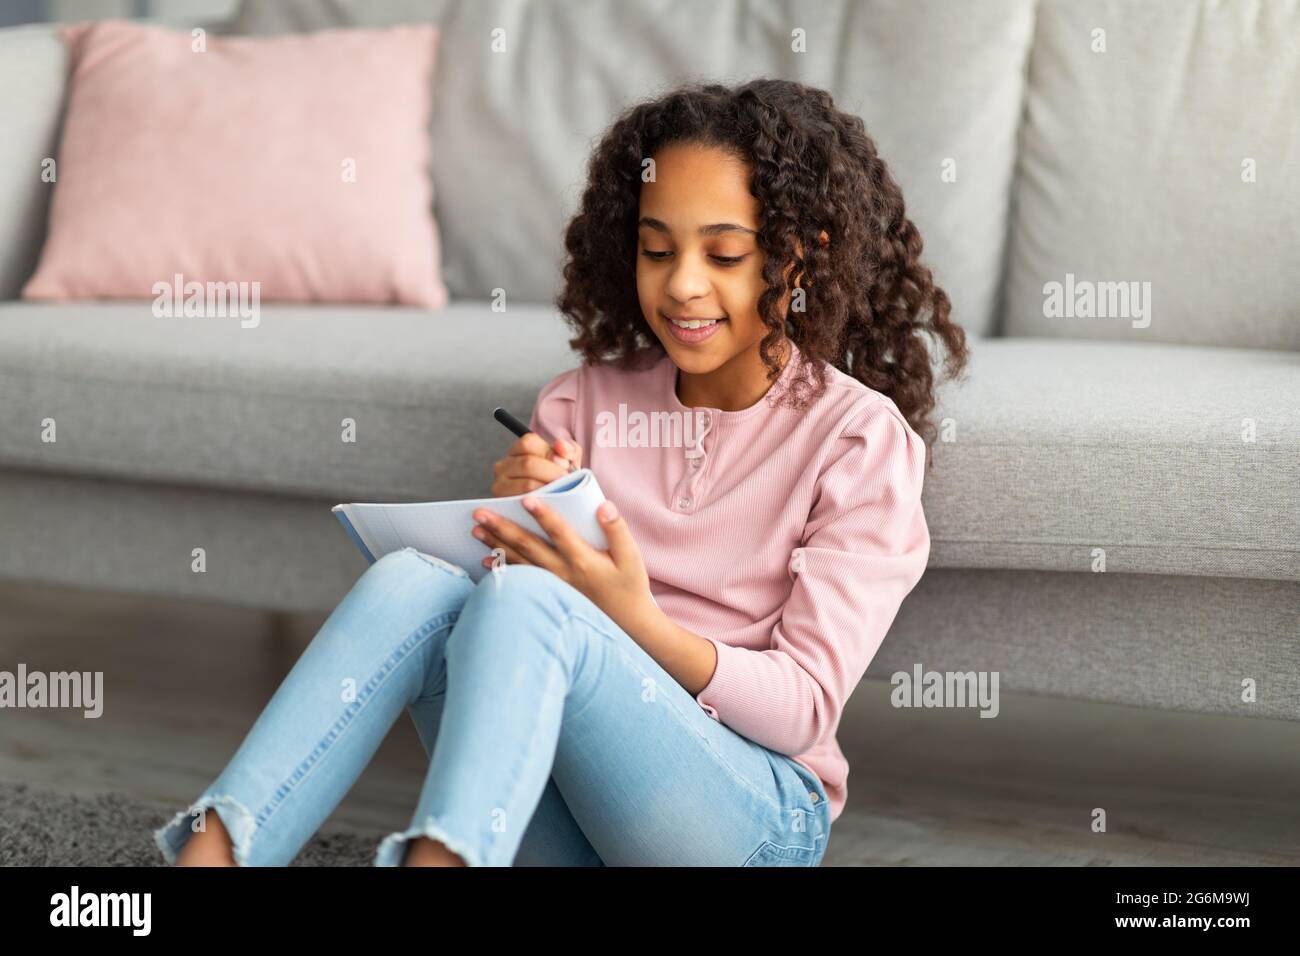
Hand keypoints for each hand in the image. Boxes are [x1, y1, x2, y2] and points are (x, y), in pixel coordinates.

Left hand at [471, 495, 651, 627]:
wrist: (627, 625)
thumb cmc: (630, 587)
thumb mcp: (631, 557)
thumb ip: (617, 529)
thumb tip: (604, 505)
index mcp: (584, 560)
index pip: (559, 532)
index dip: (543, 514)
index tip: (525, 499)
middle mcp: (564, 573)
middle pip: (528, 546)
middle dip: (502, 527)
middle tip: (479, 513)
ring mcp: (553, 585)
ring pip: (520, 561)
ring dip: (496, 544)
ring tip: (475, 530)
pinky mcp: (549, 594)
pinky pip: (522, 580)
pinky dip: (503, 570)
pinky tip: (487, 562)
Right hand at [490, 432, 582, 497]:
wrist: (554, 508)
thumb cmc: (558, 480)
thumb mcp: (567, 461)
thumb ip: (568, 450)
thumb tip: (560, 445)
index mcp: (518, 450)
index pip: (529, 443)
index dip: (549, 453)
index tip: (566, 465)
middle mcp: (504, 465)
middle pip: (528, 464)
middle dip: (552, 473)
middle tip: (567, 482)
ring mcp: (500, 484)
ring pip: (527, 484)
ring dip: (549, 489)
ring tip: (563, 492)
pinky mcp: (504, 503)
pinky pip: (524, 502)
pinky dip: (541, 503)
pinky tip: (552, 503)